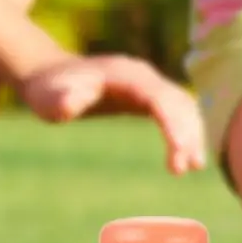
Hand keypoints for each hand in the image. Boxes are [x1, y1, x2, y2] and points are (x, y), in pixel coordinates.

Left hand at [17, 55, 207, 174]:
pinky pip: (174, 110)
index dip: (173, 124)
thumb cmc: (48, 90)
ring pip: (181, 105)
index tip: (179, 152)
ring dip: (191, 133)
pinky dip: (184, 130)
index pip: (158, 98)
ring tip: (193, 167)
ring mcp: (145, 83)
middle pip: (176, 101)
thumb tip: (71, 104)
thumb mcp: (48, 99)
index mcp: (124, 75)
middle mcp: (140, 75)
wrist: (48, 74)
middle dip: (187, 132)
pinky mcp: (144, 95)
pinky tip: (186, 156)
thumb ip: (61, 101)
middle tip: (190, 168)